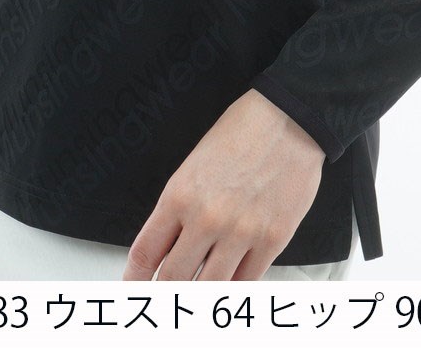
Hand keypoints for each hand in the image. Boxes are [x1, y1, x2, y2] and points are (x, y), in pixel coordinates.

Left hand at [122, 89, 325, 281]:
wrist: (287, 120)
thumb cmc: (241, 133)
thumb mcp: (194, 165)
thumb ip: (179, 208)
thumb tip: (169, 246)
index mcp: (179, 195)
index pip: (145, 252)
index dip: (135, 279)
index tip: (134, 288)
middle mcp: (205, 219)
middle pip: (173, 279)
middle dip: (165, 295)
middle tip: (164, 300)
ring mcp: (239, 233)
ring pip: (209, 290)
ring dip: (199, 300)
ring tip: (195, 302)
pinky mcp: (271, 241)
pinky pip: (245, 284)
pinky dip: (233, 293)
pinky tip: (227, 291)